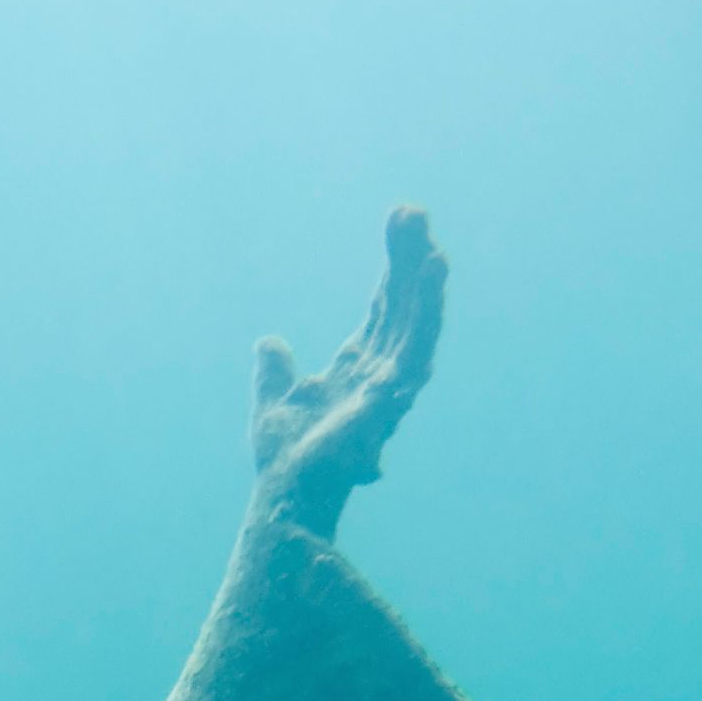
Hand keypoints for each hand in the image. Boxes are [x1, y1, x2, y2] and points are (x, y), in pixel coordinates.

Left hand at [247, 207, 447, 537]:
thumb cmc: (287, 456)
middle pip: (402, 304)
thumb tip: (269, 341)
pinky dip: (425, 311)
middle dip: (409, 260)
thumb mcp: (274, 399)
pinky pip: (415, 346)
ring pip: (416, 322)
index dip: (393, 268)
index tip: (399, 223)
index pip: (384, 306)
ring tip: (430, 240)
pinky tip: (432, 276)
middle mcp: (383, 370)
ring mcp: (390, 383)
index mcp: (360, 366)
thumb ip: (276, 370)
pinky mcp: (390, 396)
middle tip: (412, 211)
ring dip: (424, 280)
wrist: (285, 489)